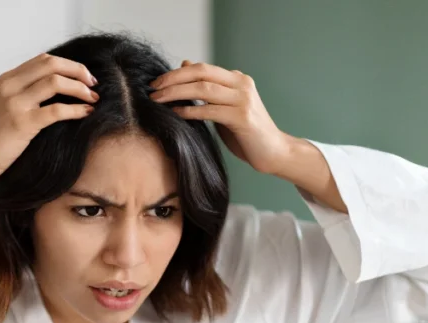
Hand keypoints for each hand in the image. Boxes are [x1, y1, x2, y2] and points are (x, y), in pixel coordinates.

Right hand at [0, 53, 99, 182]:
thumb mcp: (1, 106)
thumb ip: (21, 95)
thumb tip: (52, 93)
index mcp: (7, 80)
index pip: (43, 60)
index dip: (68, 65)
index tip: (83, 76)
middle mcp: (11, 86)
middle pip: (52, 64)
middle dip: (78, 71)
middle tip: (93, 84)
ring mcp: (16, 104)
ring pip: (56, 82)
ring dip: (80, 88)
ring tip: (93, 98)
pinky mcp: (22, 123)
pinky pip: (56, 110)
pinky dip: (76, 109)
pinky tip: (86, 113)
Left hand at [150, 61, 290, 174]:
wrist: (274, 152)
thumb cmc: (246, 133)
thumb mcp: (224, 107)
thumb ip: (208, 89)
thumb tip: (184, 64)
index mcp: (237, 79)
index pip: (202, 68)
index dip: (177, 73)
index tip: (157, 82)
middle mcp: (241, 85)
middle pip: (201, 73)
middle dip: (173, 79)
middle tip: (153, 88)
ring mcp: (243, 100)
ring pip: (203, 89)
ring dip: (177, 93)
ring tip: (158, 100)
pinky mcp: (242, 118)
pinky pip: (210, 111)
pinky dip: (190, 111)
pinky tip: (176, 114)